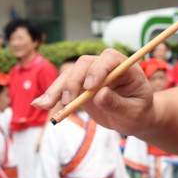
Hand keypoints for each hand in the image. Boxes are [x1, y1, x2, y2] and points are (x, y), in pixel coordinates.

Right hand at [32, 49, 152, 134]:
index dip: (98, 69)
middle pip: (84, 64)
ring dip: (56, 90)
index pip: (109, 58)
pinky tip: (38, 104)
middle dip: (74, 81)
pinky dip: (51, 96)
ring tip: (45, 105)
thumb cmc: (138, 112)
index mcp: (124, 67)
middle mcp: (105, 66)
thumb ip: (117, 103)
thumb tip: (99, 95)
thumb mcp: (133, 112)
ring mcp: (90, 75)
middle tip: (70, 101)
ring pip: (69, 75)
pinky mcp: (79, 86)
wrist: (133, 118)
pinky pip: (63, 88)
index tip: (91, 86)